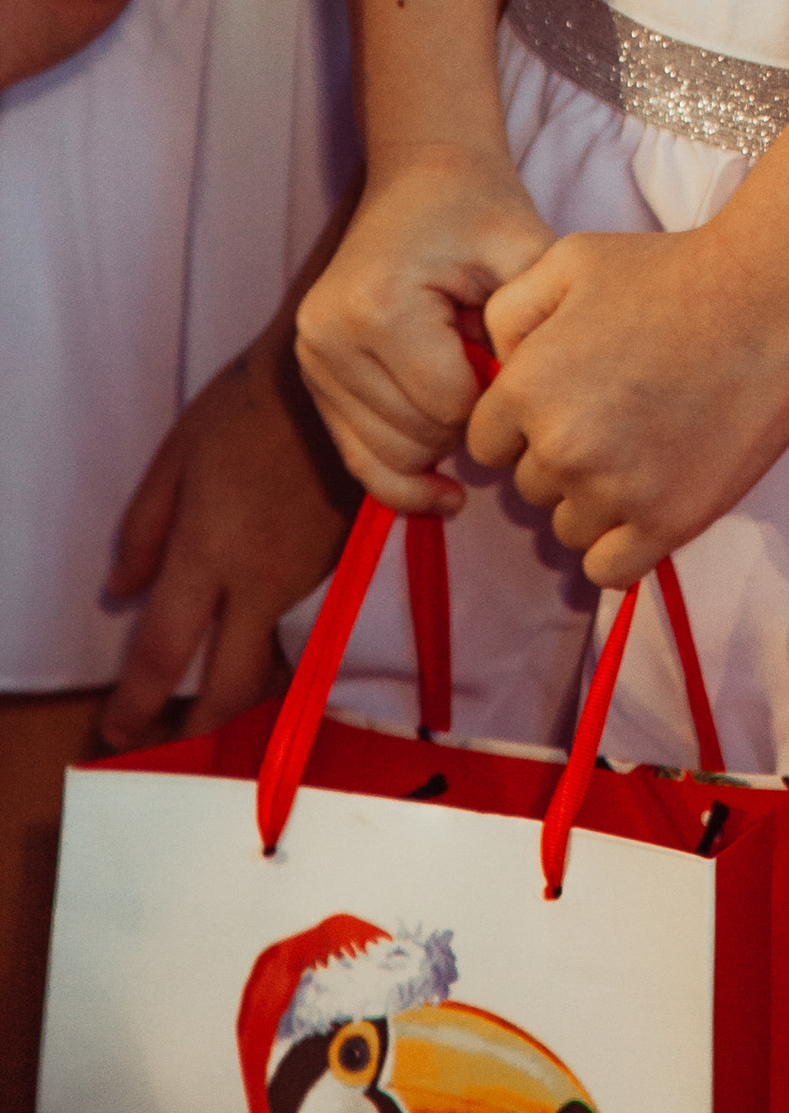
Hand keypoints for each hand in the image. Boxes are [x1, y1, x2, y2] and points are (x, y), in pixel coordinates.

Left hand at [98, 336, 353, 744]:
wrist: (347, 374)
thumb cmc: (250, 402)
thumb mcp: (178, 453)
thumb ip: (144, 528)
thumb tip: (120, 593)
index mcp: (208, 552)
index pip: (163, 651)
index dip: (136, 703)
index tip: (118, 732)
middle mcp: (261, 580)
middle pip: (231, 685)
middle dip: (202, 726)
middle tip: (179, 738)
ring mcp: (310, 577)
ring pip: (273, 652)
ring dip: (244, 676)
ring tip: (218, 677)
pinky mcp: (345, 564)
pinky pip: (304, 617)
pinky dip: (279, 633)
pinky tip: (264, 617)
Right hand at [296, 147, 553, 511]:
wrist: (421, 175)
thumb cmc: (480, 209)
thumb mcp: (523, 250)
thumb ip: (533, 326)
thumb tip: (525, 412)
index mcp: (376, 305)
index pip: (451, 408)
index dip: (499, 397)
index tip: (518, 358)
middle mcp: (328, 337)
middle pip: (417, 439)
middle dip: (470, 422)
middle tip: (495, 367)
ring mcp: (312, 359)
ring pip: (389, 457)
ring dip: (441, 441)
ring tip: (470, 385)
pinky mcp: (312, 375)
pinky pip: (358, 456)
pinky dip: (403, 474)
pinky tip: (444, 488)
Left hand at [473, 213, 788, 582]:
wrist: (771, 297)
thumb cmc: (673, 271)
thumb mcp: (570, 260)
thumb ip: (509, 311)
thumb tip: (495, 363)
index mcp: (528, 387)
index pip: (486, 444)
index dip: (523, 424)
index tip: (567, 402)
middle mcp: (561, 447)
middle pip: (530, 486)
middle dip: (562, 457)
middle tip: (618, 415)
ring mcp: (615, 490)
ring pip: (569, 528)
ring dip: (594, 501)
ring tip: (643, 450)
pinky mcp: (668, 522)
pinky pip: (609, 570)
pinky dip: (620, 545)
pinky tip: (647, 502)